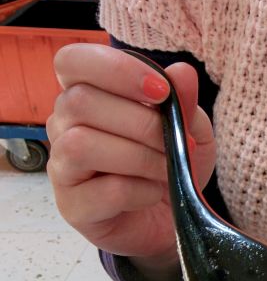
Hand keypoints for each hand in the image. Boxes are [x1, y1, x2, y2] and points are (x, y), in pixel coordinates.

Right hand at [47, 43, 215, 275]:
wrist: (170, 219)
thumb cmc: (169, 164)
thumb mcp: (191, 130)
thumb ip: (184, 102)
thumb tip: (182, 72)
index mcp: (89, 94)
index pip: (73, 61)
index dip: (115, 69)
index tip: (161, 91)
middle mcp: (65, 125)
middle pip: (80, 101)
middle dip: (142, 122)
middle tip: (175, 142)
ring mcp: (62, 167)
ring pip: (82, 144)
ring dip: (141, 157)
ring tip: (167, 168)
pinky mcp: (73, 206)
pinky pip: (105, 190)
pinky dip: (143, 190)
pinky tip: (155, 192)